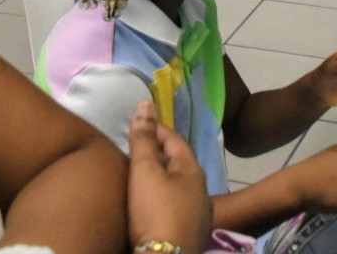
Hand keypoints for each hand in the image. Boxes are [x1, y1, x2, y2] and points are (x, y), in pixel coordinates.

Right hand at [127, 101, 212, 253]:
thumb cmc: (155, 212)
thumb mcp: (145, 171)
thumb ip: (144, 138)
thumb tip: (146, 102)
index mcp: (193, 171)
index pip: (174, 139)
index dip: (156, 128)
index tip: (137, 125)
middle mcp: (201, 191)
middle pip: (178, 163)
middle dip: (158, 154)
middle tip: (135, 150)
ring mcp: (199, 215)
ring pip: (179, 187)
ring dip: (162, 179)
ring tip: (140, 178)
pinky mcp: (191, 234)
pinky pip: (177, 207)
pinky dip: (163, 200)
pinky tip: (151, 207)